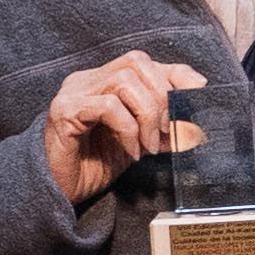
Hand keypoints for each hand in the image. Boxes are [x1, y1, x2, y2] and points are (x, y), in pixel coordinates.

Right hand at [41, 51, 209, 205]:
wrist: (56, 192)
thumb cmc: (93, 167)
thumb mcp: (138, 142)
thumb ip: (161, 127)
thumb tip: (193, 121)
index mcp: (103, 81)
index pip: (144, 62)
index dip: (175, 74)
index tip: (198, 94)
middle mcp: (87, 80)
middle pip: (136, 63)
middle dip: (162, 98)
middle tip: (166, 133)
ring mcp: (73, 92)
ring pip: (124, 80)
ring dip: (147, 115)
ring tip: (148, 146)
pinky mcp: (64, 111)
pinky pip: (108, 106)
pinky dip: (128, 129)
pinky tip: (130, 151)